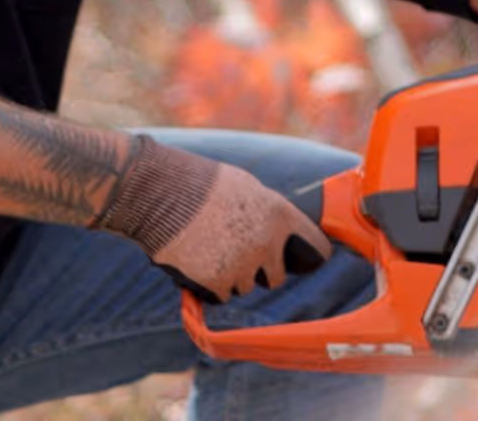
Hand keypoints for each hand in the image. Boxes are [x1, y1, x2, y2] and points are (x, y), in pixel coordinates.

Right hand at [90, 136, 330, 303]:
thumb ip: (269, 211)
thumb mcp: (244, 185)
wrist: (160, 192)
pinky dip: (209, 283)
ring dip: (230, 274)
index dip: (314, 255)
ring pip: (245, 286)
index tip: (315, 261)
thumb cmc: (201, 183)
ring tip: (207, 245)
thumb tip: (282, 232)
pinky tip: (196, 257)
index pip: (317, 248)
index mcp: (279, 214)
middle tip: (235, 249)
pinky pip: (221, 294)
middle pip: (275, 276)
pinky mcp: (218, 283)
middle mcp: (266, 243)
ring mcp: (243, 265)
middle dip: (259, 269)